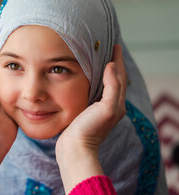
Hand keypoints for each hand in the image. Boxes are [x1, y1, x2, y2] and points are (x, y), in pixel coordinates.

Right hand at [56, 44, 126, 194]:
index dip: (118, 60)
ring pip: (104, 85)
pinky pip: (95, 91)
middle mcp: (110, 105)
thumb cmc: (89, 129)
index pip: (120, 76)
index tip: (115, 46)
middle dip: (113, 64)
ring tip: (96, 60)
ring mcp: (99, 109)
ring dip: (103, 72)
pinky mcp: (88, 112)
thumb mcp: (105, 108)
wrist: (75, 149)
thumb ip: (111, 87)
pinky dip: (94, 81)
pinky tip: (86, 79)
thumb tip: (111, 66)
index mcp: (117, 102)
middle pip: (114, 79)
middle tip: (106, 50)